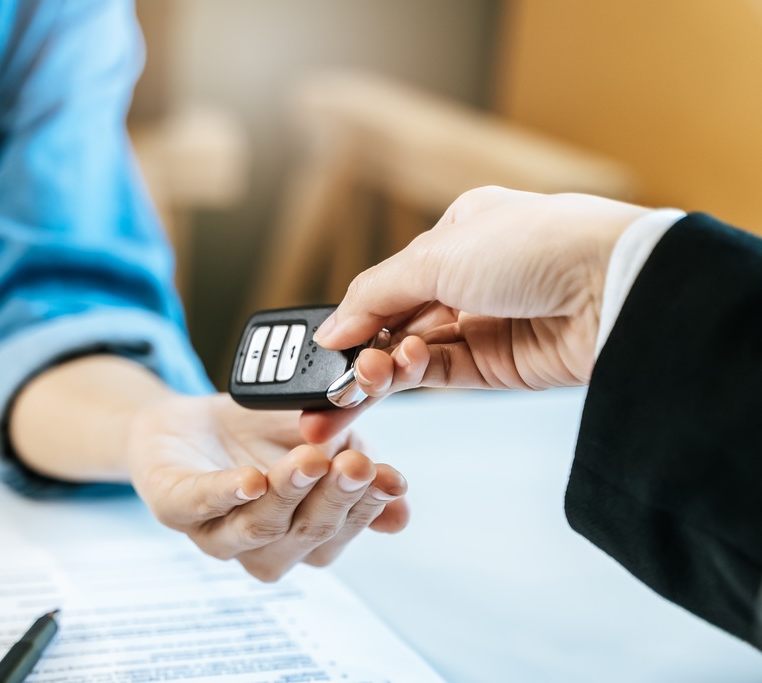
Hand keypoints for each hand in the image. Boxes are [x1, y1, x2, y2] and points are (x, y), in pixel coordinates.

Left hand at [127, 393, 408, 581]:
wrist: (187, 422)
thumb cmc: (257, 439)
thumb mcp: (319, 442)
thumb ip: (355, 469)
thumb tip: (400, 510)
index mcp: (301, 536)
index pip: (342, 532)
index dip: (369, 507)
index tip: (391, 477)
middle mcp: (262, 546)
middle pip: (305, 534)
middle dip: (335, 497)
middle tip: (357, 463)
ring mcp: (215, 533)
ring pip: (258, 528)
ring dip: (289, 494)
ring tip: (312, 460)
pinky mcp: (173, 508)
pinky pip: (200, 506)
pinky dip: (226, 494)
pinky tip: (250, 481)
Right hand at [302, 186, 650, 442]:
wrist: (615, 287)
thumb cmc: (536, 245)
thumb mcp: (436, 254)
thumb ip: (374, 294)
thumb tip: (332, 330)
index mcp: (458, 234)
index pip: (390, 281)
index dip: (354, 314)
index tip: (325, 346)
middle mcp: (470, 278)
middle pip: (396, 323)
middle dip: (357, 355)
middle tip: (323, 392)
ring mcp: (486, 323)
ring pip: (412, 354)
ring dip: (380, 369)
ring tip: (358, 382)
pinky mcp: (501, 366)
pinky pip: (440, 374)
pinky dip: (410, 375)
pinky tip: (391, 372)